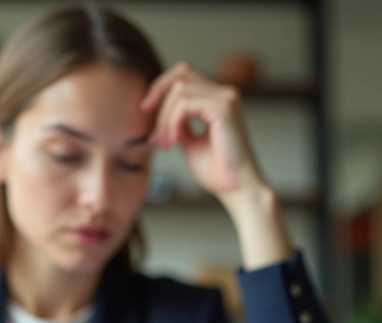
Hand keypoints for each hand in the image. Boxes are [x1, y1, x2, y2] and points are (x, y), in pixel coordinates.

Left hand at [140, 62, 265, 197]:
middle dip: (158, 94)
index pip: (184, 75)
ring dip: (165, 117)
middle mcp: (225, 94)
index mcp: (218, 99)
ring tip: (165, 142)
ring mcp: (226, 99)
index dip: (161, 87)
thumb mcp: (190, 142)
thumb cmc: (218, 172)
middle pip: (181, 73)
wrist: (237, 189)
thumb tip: (156, 114)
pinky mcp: (223, 109)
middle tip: (147, 119)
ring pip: (179, 90)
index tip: (145, 109)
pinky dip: (173, 122)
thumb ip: (178, 125)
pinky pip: (185, 104)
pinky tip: (174, 142)